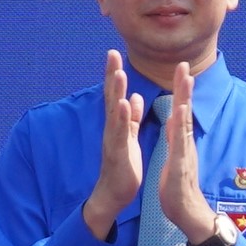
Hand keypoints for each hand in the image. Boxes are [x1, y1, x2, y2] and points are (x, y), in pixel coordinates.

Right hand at [82, 50, 147, 241]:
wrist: (115, 193)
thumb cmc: (122, 166)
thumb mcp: (129, 138)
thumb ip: (131, 118)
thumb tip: (134, 97)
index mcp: (117, 124)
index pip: (116, 95)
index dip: (114, 74)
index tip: (114, 53)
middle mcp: (112, 129)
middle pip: (111, 97)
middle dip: (111, 75)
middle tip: (111, 53)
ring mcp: (113, 140)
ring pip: (114, 112)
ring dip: (115, 92)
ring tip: (118, 73)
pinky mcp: (118, 153)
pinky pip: (121, 133)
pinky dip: (123, 118)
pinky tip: (125, 104)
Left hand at [152, 59, 228, 245]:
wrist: (187, 212)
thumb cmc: (179, 187)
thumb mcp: (175, 156)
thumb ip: (176, 138)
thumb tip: (176, 120)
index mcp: (180, 141)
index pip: (180, 111)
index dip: (180, 91)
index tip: (180, 71)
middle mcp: (185, 143)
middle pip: (185, 110)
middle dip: (185, 88)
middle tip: (185, 65)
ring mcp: (184, 153)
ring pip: (185, 122)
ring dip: (185, 101)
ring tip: (185, 81)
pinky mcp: (180, 164)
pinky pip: (180, 143)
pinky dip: (180, 127)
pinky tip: (179, 113)